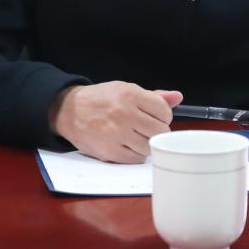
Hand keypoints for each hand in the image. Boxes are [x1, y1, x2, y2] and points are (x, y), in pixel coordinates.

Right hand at [49, 81, 183, 163]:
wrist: (70, 110)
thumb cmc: (102, 99)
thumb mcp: (126, 89)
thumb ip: (154, 96)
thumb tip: (177, 97)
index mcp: (131, 94)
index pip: (164, 110)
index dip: (163, 115)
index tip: (156, 116)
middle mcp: (125, 113)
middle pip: (160, 131)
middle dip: (158, 131)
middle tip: (147, 128)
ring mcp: (117, 134)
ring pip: (150, 147)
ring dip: (147, 144)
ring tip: (137, 137)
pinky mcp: (110, 151)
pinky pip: (136, 159)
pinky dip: (136, 154)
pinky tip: (129, 145)